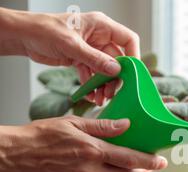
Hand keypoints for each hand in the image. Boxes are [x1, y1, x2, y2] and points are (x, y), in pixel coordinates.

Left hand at [0, 8, 139, 104]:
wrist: (23, 36)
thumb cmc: (44, 30)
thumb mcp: (71, 45)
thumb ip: (95, 59)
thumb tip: (116, 70)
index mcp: (101, 26)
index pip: (128, 40)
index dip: (133, 56)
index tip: (132, 74)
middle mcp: (99, 37)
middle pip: (117, 59)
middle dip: (115, 78)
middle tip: (111, 93)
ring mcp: (91, 49)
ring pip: (105, 70)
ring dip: (103, 85)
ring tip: (100, 98)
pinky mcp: (82, 59)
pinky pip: (93, 75)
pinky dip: (92, 85)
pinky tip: (90, 96)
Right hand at [0, 116, 166, 171]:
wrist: (14, 156)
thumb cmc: (40, 136)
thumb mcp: (72, 123)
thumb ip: (102, 126)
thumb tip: (126, 125)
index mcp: (92, 150)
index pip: (129, 158)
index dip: (149, 162)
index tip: (161, 162)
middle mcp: (89, 170)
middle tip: (145, 168)